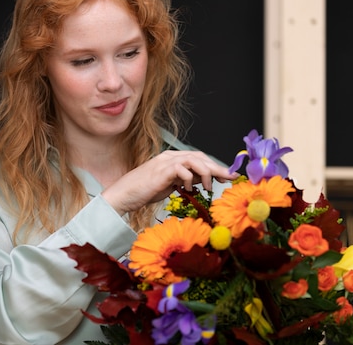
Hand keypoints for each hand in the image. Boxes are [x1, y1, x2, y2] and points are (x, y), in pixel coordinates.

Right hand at [101, 150, 237, 214]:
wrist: (123, 195)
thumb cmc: (144, 192)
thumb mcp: (169, 186)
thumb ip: (184, 181)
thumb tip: (202, 182)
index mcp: (172, 159)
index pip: (198, 158)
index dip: (214, 166)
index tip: (227, 176)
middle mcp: (170, 157)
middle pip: (200, 157)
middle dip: (217, 167)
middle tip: (230, 178)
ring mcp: (165, 162)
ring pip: (194, 160)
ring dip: (206, 173)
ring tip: (209, 187)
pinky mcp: (161, 171)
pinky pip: (183, 169)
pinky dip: (190, 179)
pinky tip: (188, 189)